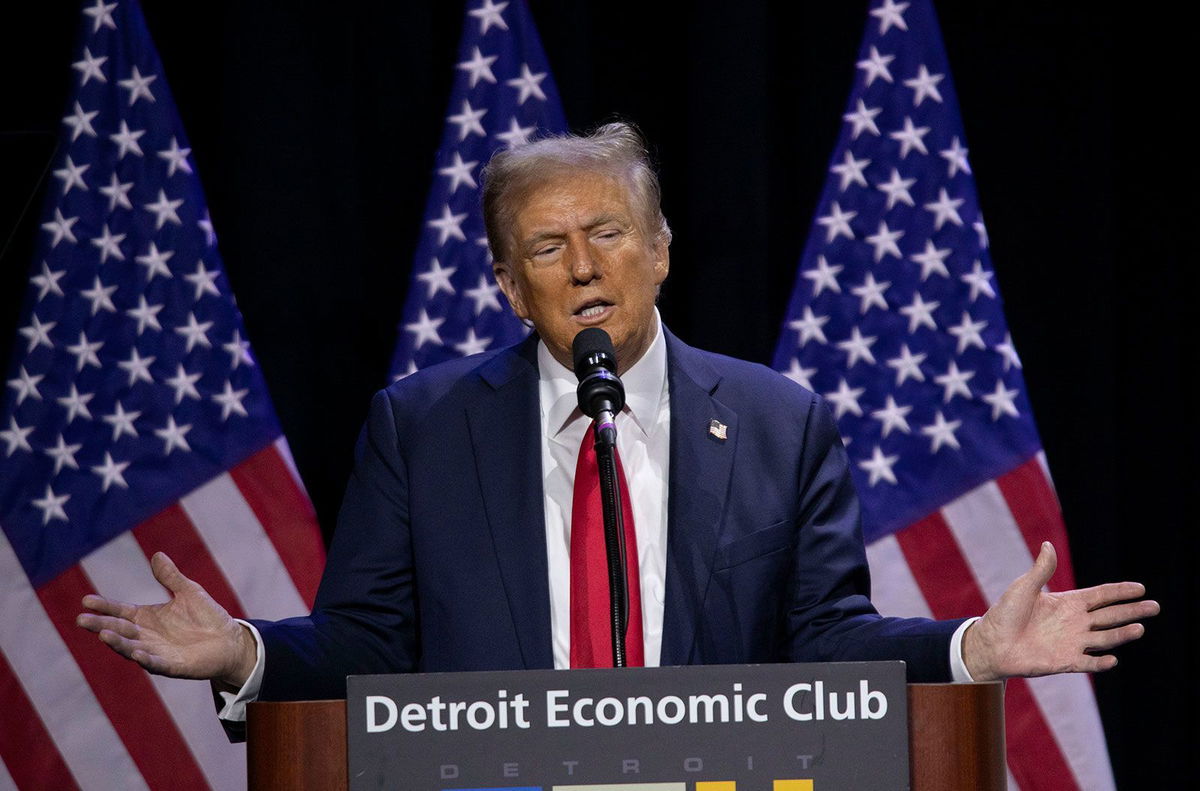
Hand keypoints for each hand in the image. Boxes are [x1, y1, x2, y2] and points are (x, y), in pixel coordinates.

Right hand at [76, 552, 257, 686]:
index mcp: (147, 618)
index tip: (86, 601)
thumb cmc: (206, 616)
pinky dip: (146, 659)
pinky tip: (136, 653)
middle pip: (120, 630)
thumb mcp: (188, 592)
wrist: (230, 640)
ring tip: (103, 634)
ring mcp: (158, 652)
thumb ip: (171, 577)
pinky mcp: (173, 666)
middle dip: (101, 626)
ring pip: (132, 648)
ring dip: (118, 643)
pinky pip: (157, 663)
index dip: (104, 606)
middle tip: (82, 620)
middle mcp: (147, 636)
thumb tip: (157, 554)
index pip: (120, 611)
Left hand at [963, 542, 1159, 681]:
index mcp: (1067, 603)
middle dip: (1132, 611)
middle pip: (1110, 616)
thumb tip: (1048, 545)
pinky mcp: (1065, 661)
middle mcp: (1075, 623)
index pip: (1100, 596)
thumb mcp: (1023, 587)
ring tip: (1140, 627)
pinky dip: (1100, 662)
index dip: (1120, 592)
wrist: (991, 642)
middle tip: (1154, 606)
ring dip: (1122, 634)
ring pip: (1105, 638)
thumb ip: (1040, 570)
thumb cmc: (1005, 613)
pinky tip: (1112, 659)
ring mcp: (1072, 642)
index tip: (1140, 588)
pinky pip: (1088, 662)